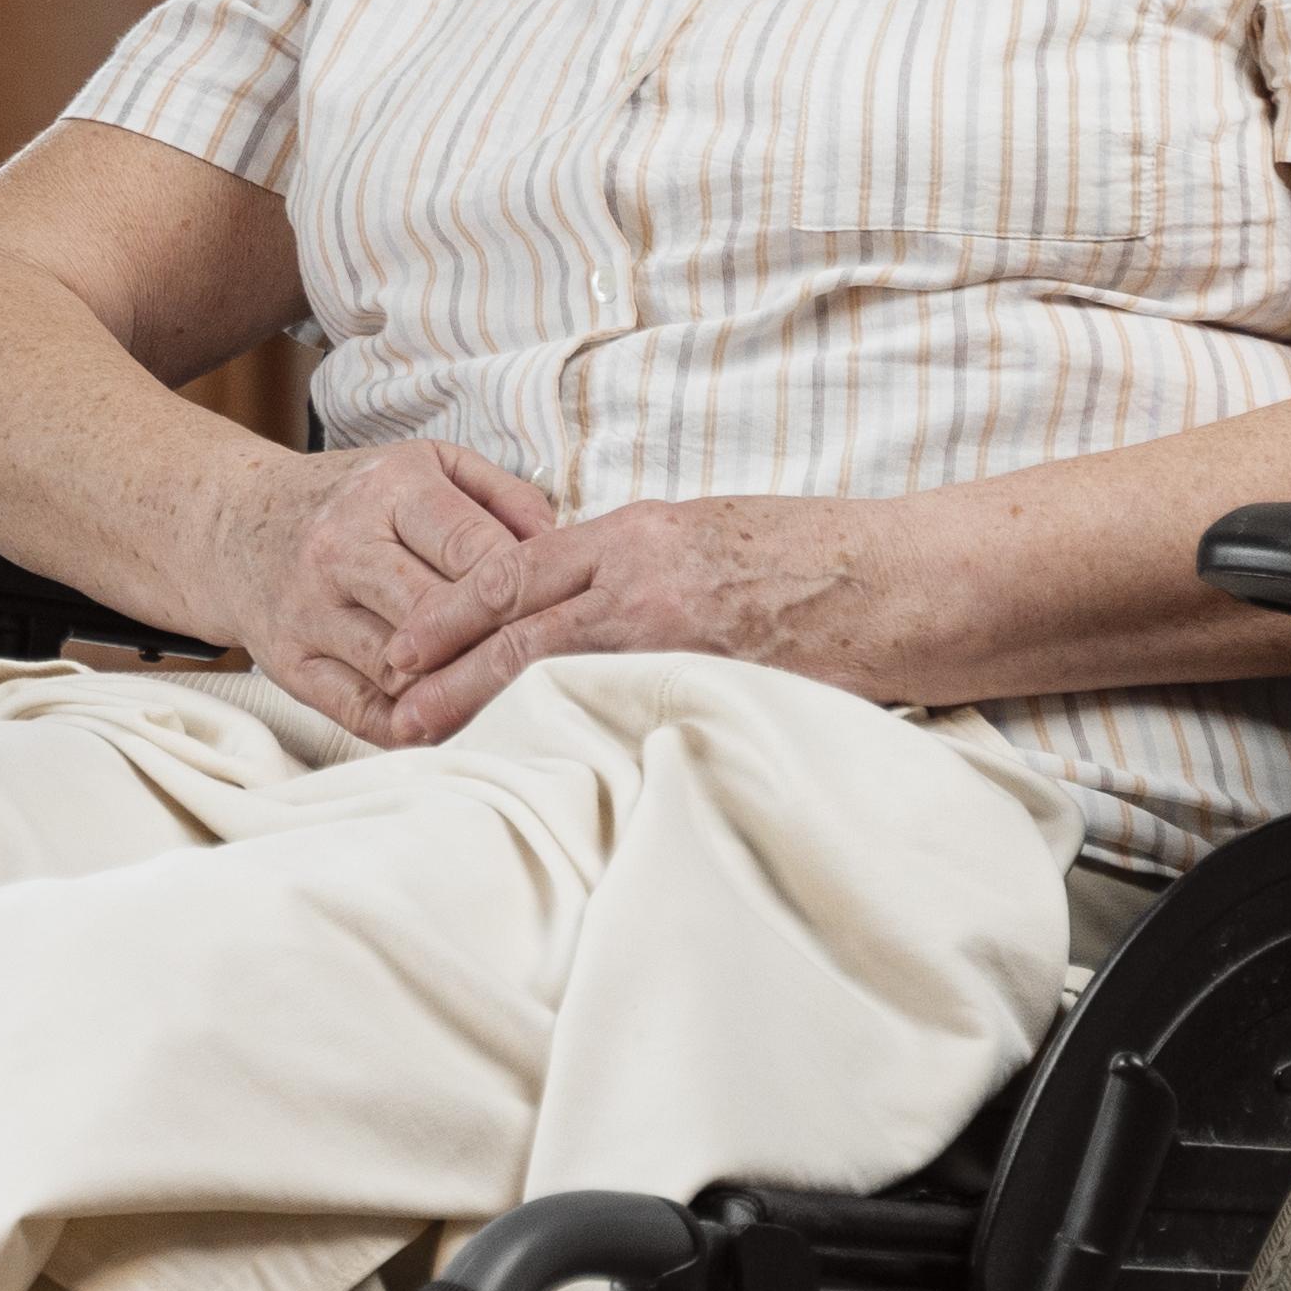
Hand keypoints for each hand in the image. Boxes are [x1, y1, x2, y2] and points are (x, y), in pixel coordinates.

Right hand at [234, 439, 560, 735]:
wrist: (235, 524)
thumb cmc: (354, 498)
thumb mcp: (427, 464)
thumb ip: (503, 497)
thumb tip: (558, 550)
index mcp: (387, 491)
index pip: (475, 551)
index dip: (523, 587)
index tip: (547, 605)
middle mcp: (341, 548)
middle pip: (442, 617)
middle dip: (494, 643)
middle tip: (531, 657)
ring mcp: (309, 610)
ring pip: (406, 674)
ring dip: (458, 689)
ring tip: (492, 686)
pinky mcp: (289, 663)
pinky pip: (362, 713)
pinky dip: (412, 725)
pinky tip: (441, 714)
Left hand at [384, 494, 893, 745]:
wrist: (908, 576)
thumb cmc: (822, 559)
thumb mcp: (716, 539)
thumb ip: (648, 570)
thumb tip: (594, 612)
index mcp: (640, 531)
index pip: (518, 569)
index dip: (451, 609)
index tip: (403, 647)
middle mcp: (643, 569)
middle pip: (514, 613)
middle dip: (441, 660)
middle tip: (382, 702)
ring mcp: (673, 621)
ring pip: (549, 657)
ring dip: (479, 698)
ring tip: (423, 735)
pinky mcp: (707, 670)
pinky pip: (616, 703)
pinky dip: (563, 728)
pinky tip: (528, 759)